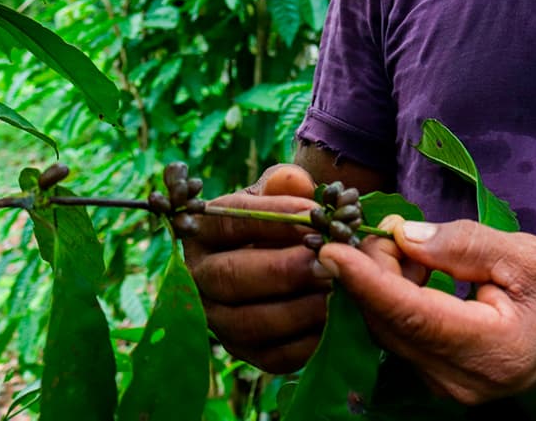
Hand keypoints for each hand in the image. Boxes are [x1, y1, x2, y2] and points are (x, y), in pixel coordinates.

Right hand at [179, 164, 331, 372]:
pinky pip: (272, 355)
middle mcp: (199, 279)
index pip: (230, 222)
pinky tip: (336, 322)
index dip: (273, 218)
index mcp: (202, 232)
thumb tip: (296, 180)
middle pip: (232, 277)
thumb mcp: (278, 195)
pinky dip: (306, 342)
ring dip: (298, 309)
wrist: (281, 257)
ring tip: (336, 291)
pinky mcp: (245, 353)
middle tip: (328, 261)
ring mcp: (218, 321)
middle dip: (285, 270)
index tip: (315, 215)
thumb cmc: (279, 221)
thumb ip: (286, 185)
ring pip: (250, 322)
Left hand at [318, 217, 535, 404]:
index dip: (367, 281)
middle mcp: (461, 381)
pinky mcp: (439, 382)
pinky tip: (414, 273)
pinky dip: (394, 301)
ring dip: (382, 285)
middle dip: (371, 272)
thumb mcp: (526, 256)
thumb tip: (405, 235)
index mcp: (492, 349)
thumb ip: (464, 244)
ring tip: (408, 248)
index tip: (332, 249)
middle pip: (390, 323)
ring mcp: (447, 389)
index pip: (411, 314)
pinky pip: (400, 338)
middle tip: (383, 229)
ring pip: (388, 331)